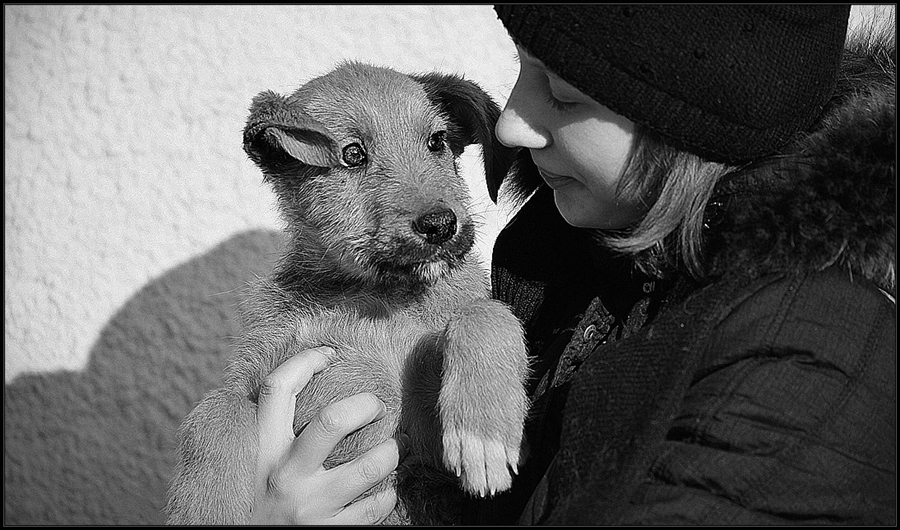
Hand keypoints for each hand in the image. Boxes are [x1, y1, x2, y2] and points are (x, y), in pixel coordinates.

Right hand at [250, 347, 406, 523]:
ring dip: (395, 450)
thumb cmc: (249, 501)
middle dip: (367, 405)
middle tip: (378, 406)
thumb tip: (289, 378)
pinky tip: (387, 486)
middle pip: (332, 420)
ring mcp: (310, 507)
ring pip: (370, 466)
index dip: (305, 360)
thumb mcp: (247, 462)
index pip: (277, 389)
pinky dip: (389, 493)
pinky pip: (376, 506)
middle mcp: (284, 476)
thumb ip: (265, 429)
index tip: (328, 355)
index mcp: (260, 450)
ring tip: (402, 443)